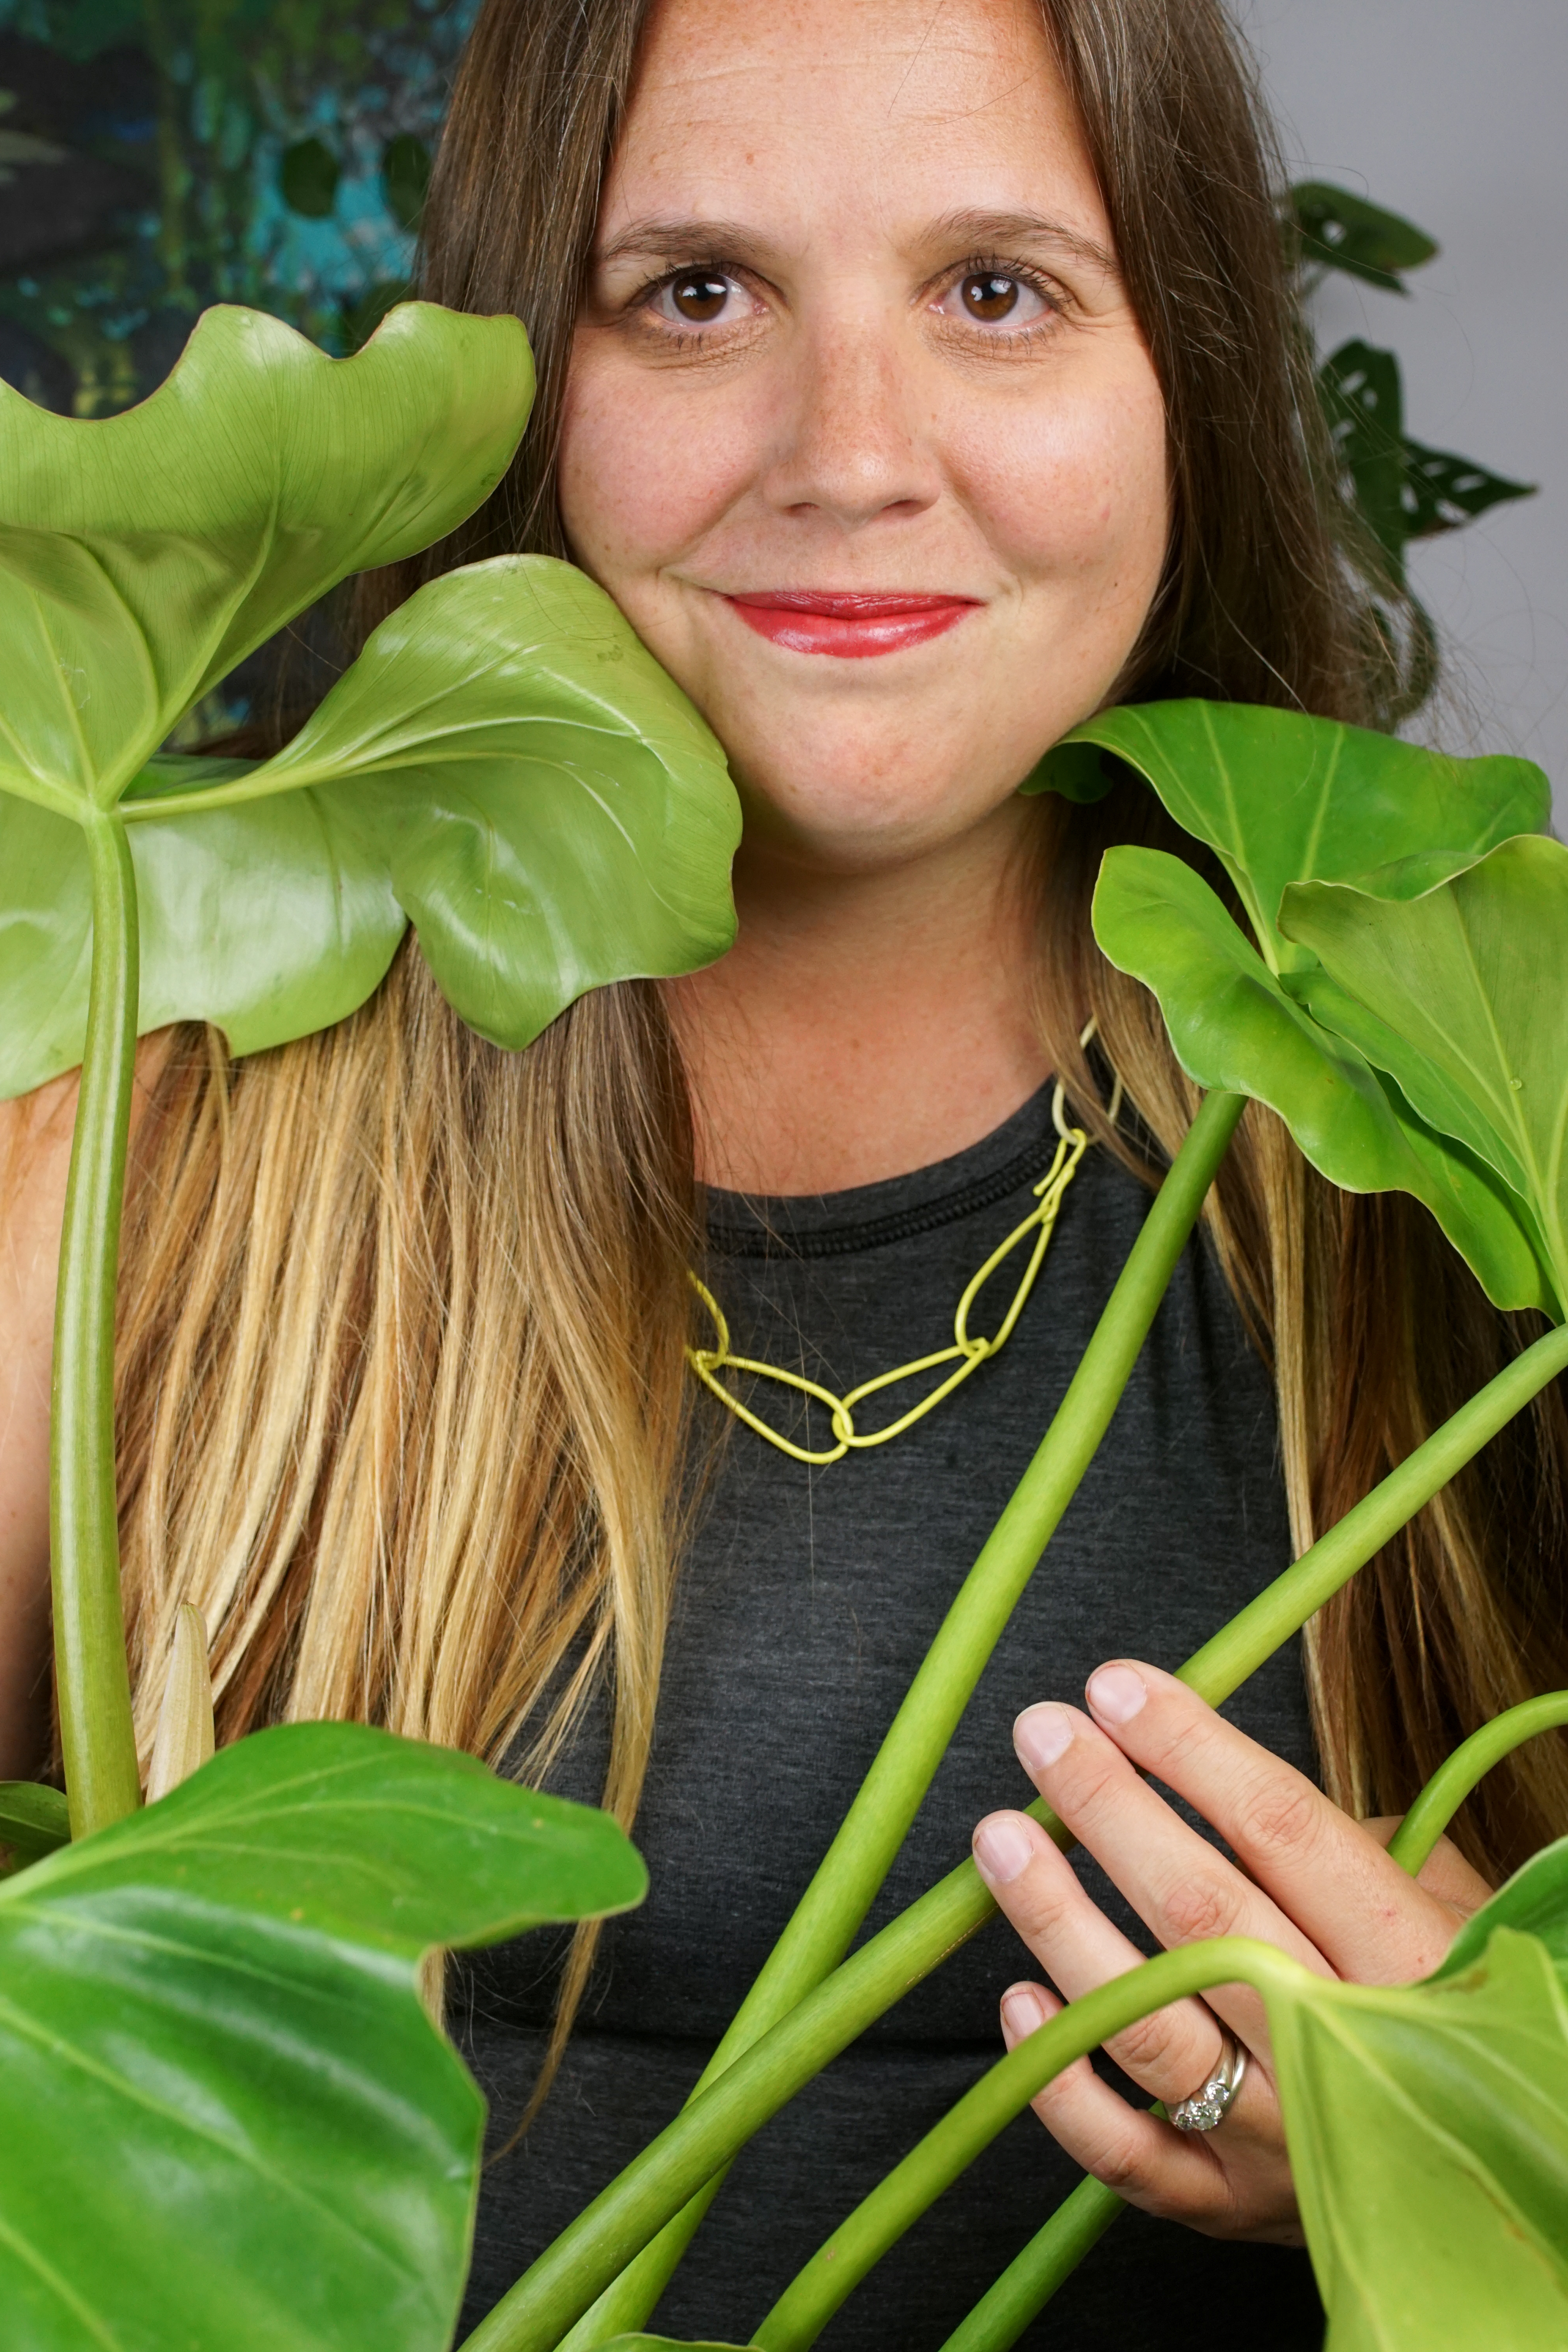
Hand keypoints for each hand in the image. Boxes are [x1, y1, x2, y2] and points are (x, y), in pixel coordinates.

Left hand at [970, 1660, 1491, 2241]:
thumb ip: (1355, 1846)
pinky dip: (1061, 2081)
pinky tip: (1018, 2001)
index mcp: (1410, 1959)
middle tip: (1041, 1733)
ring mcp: (1281, 2139)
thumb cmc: (1439, 2000)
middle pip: (1203, 1915)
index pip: (1284, 1832)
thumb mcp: (1451, 1907)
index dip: (1191, 1749)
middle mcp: (1345, 2056)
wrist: (1486, 2168)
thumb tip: (1224, 1772)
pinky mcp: (1228, 2206)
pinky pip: (1126, 2153)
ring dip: (1059, 1921)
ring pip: (1149, 2025)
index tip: (1114, 1687)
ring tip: (1000, 1839)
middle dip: (1110, 1810)